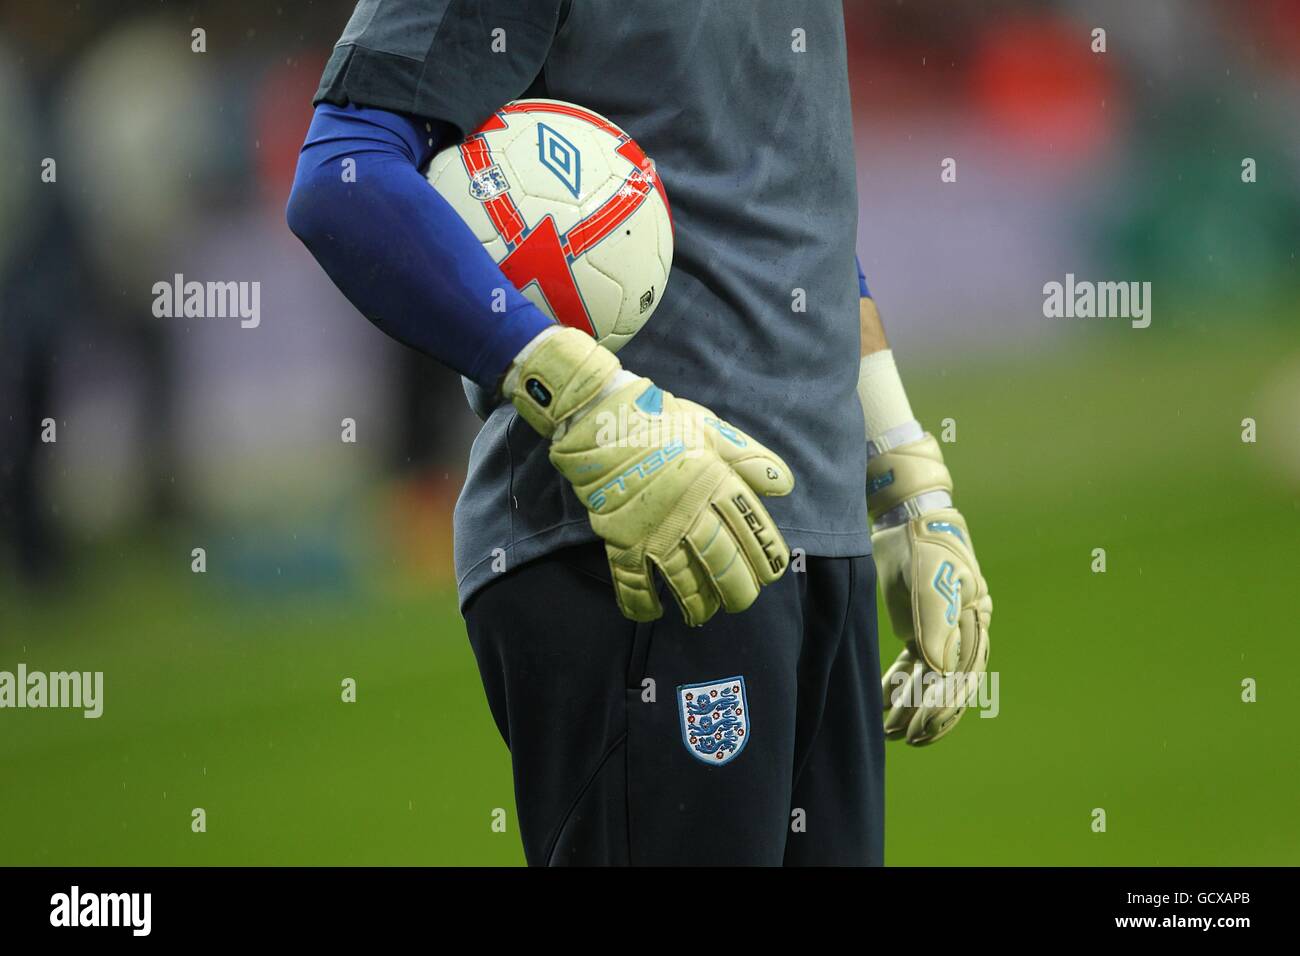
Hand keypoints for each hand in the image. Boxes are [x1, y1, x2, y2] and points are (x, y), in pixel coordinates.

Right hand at [507, 327, 794, 625]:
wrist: (601, 420)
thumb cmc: (660, 421)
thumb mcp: (711, 429)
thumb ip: (748, 458)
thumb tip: (783, 484)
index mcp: (716, 485)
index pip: (750, 529)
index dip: (764, 556)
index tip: (771, 573)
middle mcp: (689, 514)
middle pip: (721, 563)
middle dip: (736, 590)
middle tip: (740, 602)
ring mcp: (654, 530)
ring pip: (683, 580)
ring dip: (697, 604)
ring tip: (703, 615)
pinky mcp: (621, 539)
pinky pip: (632, 581)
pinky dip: (641, 603)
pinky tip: (653, 613)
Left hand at [874, 507, 990, 744]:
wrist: (908, 519)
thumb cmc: (923, 546)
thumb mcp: (931, 583)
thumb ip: (937, 627)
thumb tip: (940, 672)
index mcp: (974, 621)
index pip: (960, 676)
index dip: (940, 707)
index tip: (918, 730)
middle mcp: (964, 631)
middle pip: (950, 684)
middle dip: (926, 716)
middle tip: (902, 739)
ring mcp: (943, 630)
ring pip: (932, 680)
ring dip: (912, 707)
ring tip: (890, 732)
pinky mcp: (921, 628)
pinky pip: (915, 665)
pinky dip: (900, 685)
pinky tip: (884, 703)